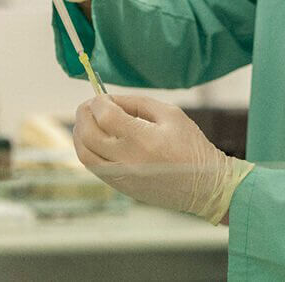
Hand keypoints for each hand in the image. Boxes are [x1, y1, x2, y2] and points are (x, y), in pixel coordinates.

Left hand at [73, 95, 253, 224]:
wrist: (204, 185)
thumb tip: (110, 100)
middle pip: (88, 134)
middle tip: (89, 106)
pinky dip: (88, 150)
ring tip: (87, 122)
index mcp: (143, 138)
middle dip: (84, 114)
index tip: (102, 96)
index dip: (98, 102)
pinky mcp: (121, 188)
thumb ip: (138, 103)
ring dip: (80, 134)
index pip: (105, 115)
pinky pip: (93, 167)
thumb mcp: (171, 114)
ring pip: (84, 154)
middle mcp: (128, 159)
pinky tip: (95, 140)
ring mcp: (122, 177)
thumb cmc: (191, 146)